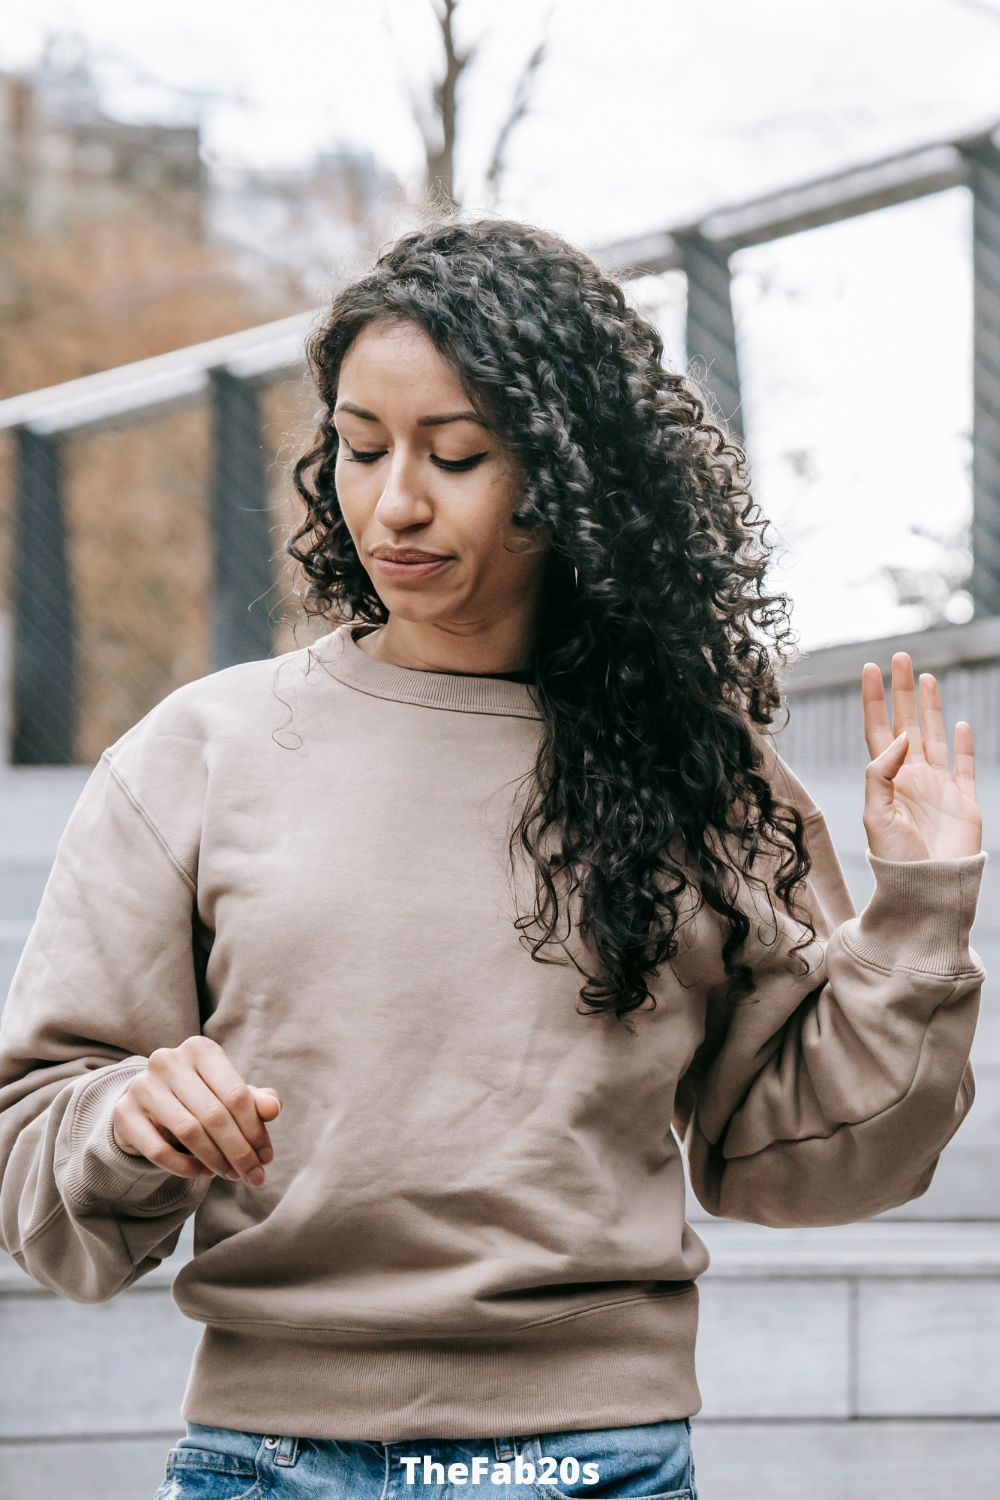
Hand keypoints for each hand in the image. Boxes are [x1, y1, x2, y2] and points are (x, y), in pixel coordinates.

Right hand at [110, 1035, 281, 1184]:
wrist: (149, 1104)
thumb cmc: (202, 1097)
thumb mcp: (229, 1094)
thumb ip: (255, 1100)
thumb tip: (274, 1109)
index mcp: (200, 1049)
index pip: (236, 1095)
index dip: (256, 1131)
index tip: (267, 1159)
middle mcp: (168, 1061)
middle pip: (214, 1115)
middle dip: (239, 1152)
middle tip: (253, 1176)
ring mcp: (143, 1086)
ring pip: (188, 1132)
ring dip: (215, 1161)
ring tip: (230, 1175)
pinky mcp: (124, 1113)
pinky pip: (159, 1150)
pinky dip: (185, 1167)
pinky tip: (201, 1173)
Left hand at [861, 652, 981, 861]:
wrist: (927, 891)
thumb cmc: (895, 860)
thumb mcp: (875, 815)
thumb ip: (881, 773)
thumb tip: (900, 736)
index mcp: (886, 780)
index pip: (878, 730)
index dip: (874, 699)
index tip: (868, 668)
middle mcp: (911, 778)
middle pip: (905, 723)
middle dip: (902, 690)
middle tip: (899, 656)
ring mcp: (938, 787)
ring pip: (933, 736)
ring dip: (929, 706)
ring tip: (924, 676)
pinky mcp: (964, 801)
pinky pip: (965, 766)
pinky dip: (963, 744)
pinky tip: (957, 723)